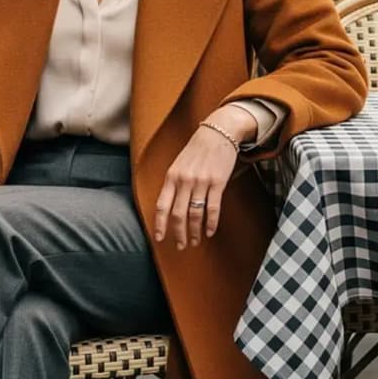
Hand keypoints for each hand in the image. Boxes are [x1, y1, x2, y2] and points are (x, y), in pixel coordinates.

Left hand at [153, 105, 256, 249]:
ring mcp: (201, 182)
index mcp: (171, 177)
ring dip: (194, 231)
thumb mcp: (178, 164)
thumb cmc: (196, 150)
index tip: (159, 238)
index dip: (160, 224)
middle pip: (178, 214)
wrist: (217, 132)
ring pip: (195, 214)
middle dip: (178, 233)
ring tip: (194, 241)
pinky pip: (212, 208)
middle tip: (181, 246)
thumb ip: (173, 184)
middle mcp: (184, 181)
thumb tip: (168, 207)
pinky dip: (211, 223)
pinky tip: (209, 232)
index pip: (161, 205)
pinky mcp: (218, 183)